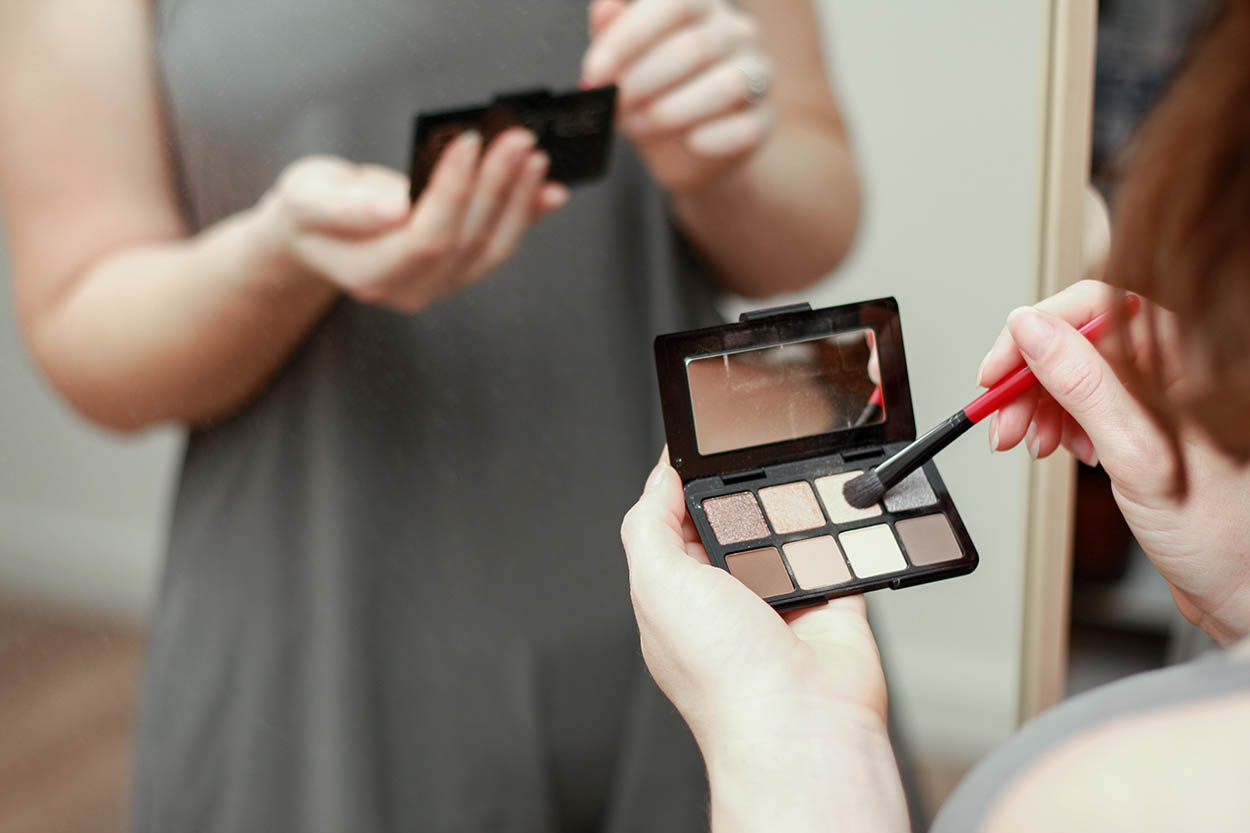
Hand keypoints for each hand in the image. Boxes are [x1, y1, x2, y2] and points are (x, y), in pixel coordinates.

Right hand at [250, 129, 567, 312]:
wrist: (317, 230)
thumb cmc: (311, 211)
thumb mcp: (308, 198)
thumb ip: (346, 207)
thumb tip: (392, 209)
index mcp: (372, 273)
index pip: (426, 239)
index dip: (453, 193)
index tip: (468, 144)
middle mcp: (411, 288)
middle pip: (468, 242)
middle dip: (497, 187)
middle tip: (516, 141)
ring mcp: (440, 283)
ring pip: (492, 248)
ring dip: (519, 200)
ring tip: (533, 157)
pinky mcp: (460, 268)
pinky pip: (500, 244)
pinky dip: (527, 215)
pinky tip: (549, 192)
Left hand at [582, 0, 773, 193]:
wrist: (686, 149)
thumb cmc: (652, 93)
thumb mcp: (624, 62)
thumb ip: (613, 32)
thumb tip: (606, 9)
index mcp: (699, 6)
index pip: (672, 3)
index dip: (629, 36)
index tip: (596, 71)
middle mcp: (735, 32)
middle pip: (695, 46)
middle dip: (644, 79)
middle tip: (616, 103)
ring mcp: (756, 74)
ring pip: (725, 86)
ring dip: (673, 110)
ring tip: (640, 126)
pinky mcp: (762, 120)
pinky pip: (743, 128)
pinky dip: (711, 138)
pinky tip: (689, 142)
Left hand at [621, 450, 908, 832]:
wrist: (802, 724)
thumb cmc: (724, 676)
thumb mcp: (657, 584)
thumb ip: (649, 525)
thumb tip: (659, 478)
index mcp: (676, 596)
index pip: (673, 526)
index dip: (683, 486)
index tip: (701, 448)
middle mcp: (726, 600)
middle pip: (734, 522)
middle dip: (744, 493)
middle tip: (756, 461)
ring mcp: (780, 602)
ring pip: (786, 532)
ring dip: (794, 510)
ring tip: (796, 490)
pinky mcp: (831, 604)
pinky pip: (838, 553)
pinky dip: (841, 533)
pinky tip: (835, 514)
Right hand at [978, 280, 1249, 642]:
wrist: (1240, 588)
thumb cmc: (1219, 534)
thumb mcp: (1137, 456)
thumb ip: (1083, 384)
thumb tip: (1032, 330)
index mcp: (1190, 357)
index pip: (1096, 305)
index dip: (1037, 330)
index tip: (999, 369)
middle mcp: (1176, 366)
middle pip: (1079, 337)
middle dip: (1030, 376)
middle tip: (1002, 417)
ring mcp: (1160, 392)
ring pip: (1076, 369)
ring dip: (1039, 404)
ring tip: (1029, 442)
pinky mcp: (1146, 418)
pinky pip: (1088, 399)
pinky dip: (1061, 422)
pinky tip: (1063, 448)